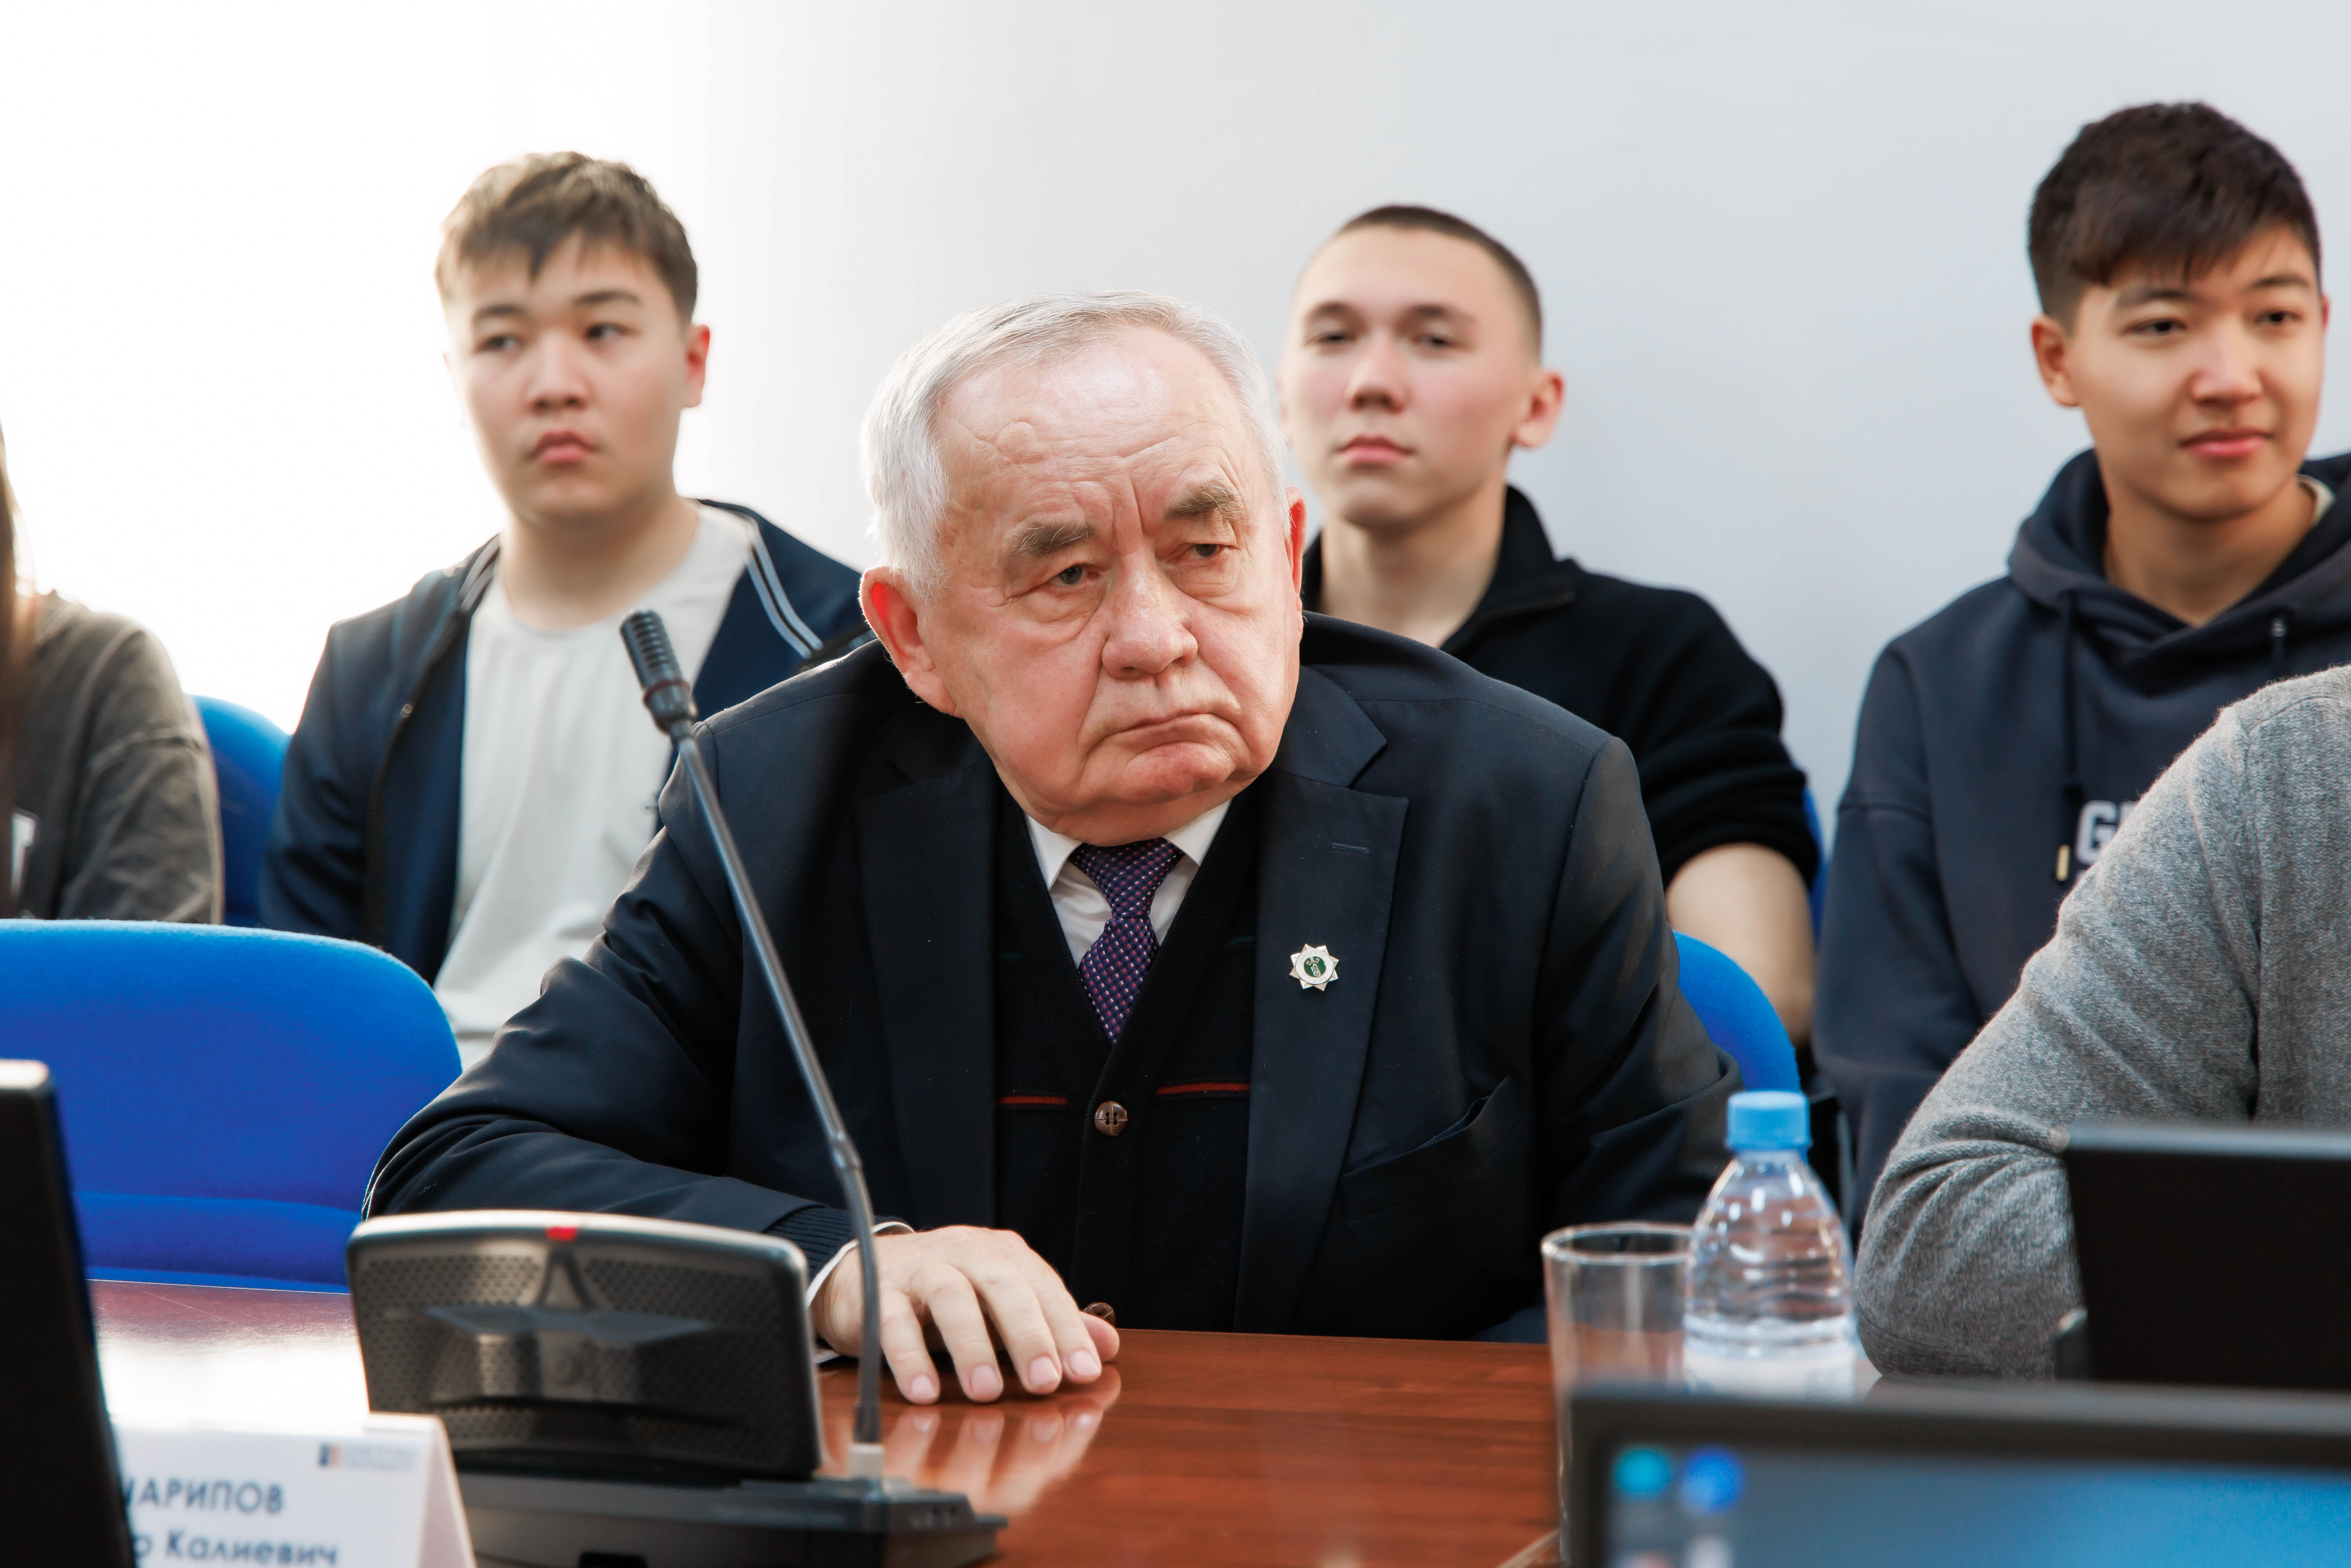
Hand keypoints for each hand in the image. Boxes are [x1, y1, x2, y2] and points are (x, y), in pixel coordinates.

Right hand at [811, 1226, 1119, 1403]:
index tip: (1086, 1373)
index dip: (1067, 1330)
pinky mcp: (878, 1290)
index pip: (1044, 1289)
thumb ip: (1052, 1323)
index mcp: (1004, 1255)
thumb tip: (1108, 1345)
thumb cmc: (946, 1294)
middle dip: (1028, 1336)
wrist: (864, 1269)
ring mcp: (922, 1268)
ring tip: (987, 1392)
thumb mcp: (1001, 1307)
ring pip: (952, 1299)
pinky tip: (924, 1392)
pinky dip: (909, 1357)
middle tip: (1045, 1383)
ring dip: (972, 1347)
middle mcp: (967, 1253)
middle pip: (1003, 1288)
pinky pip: (893, 1321)